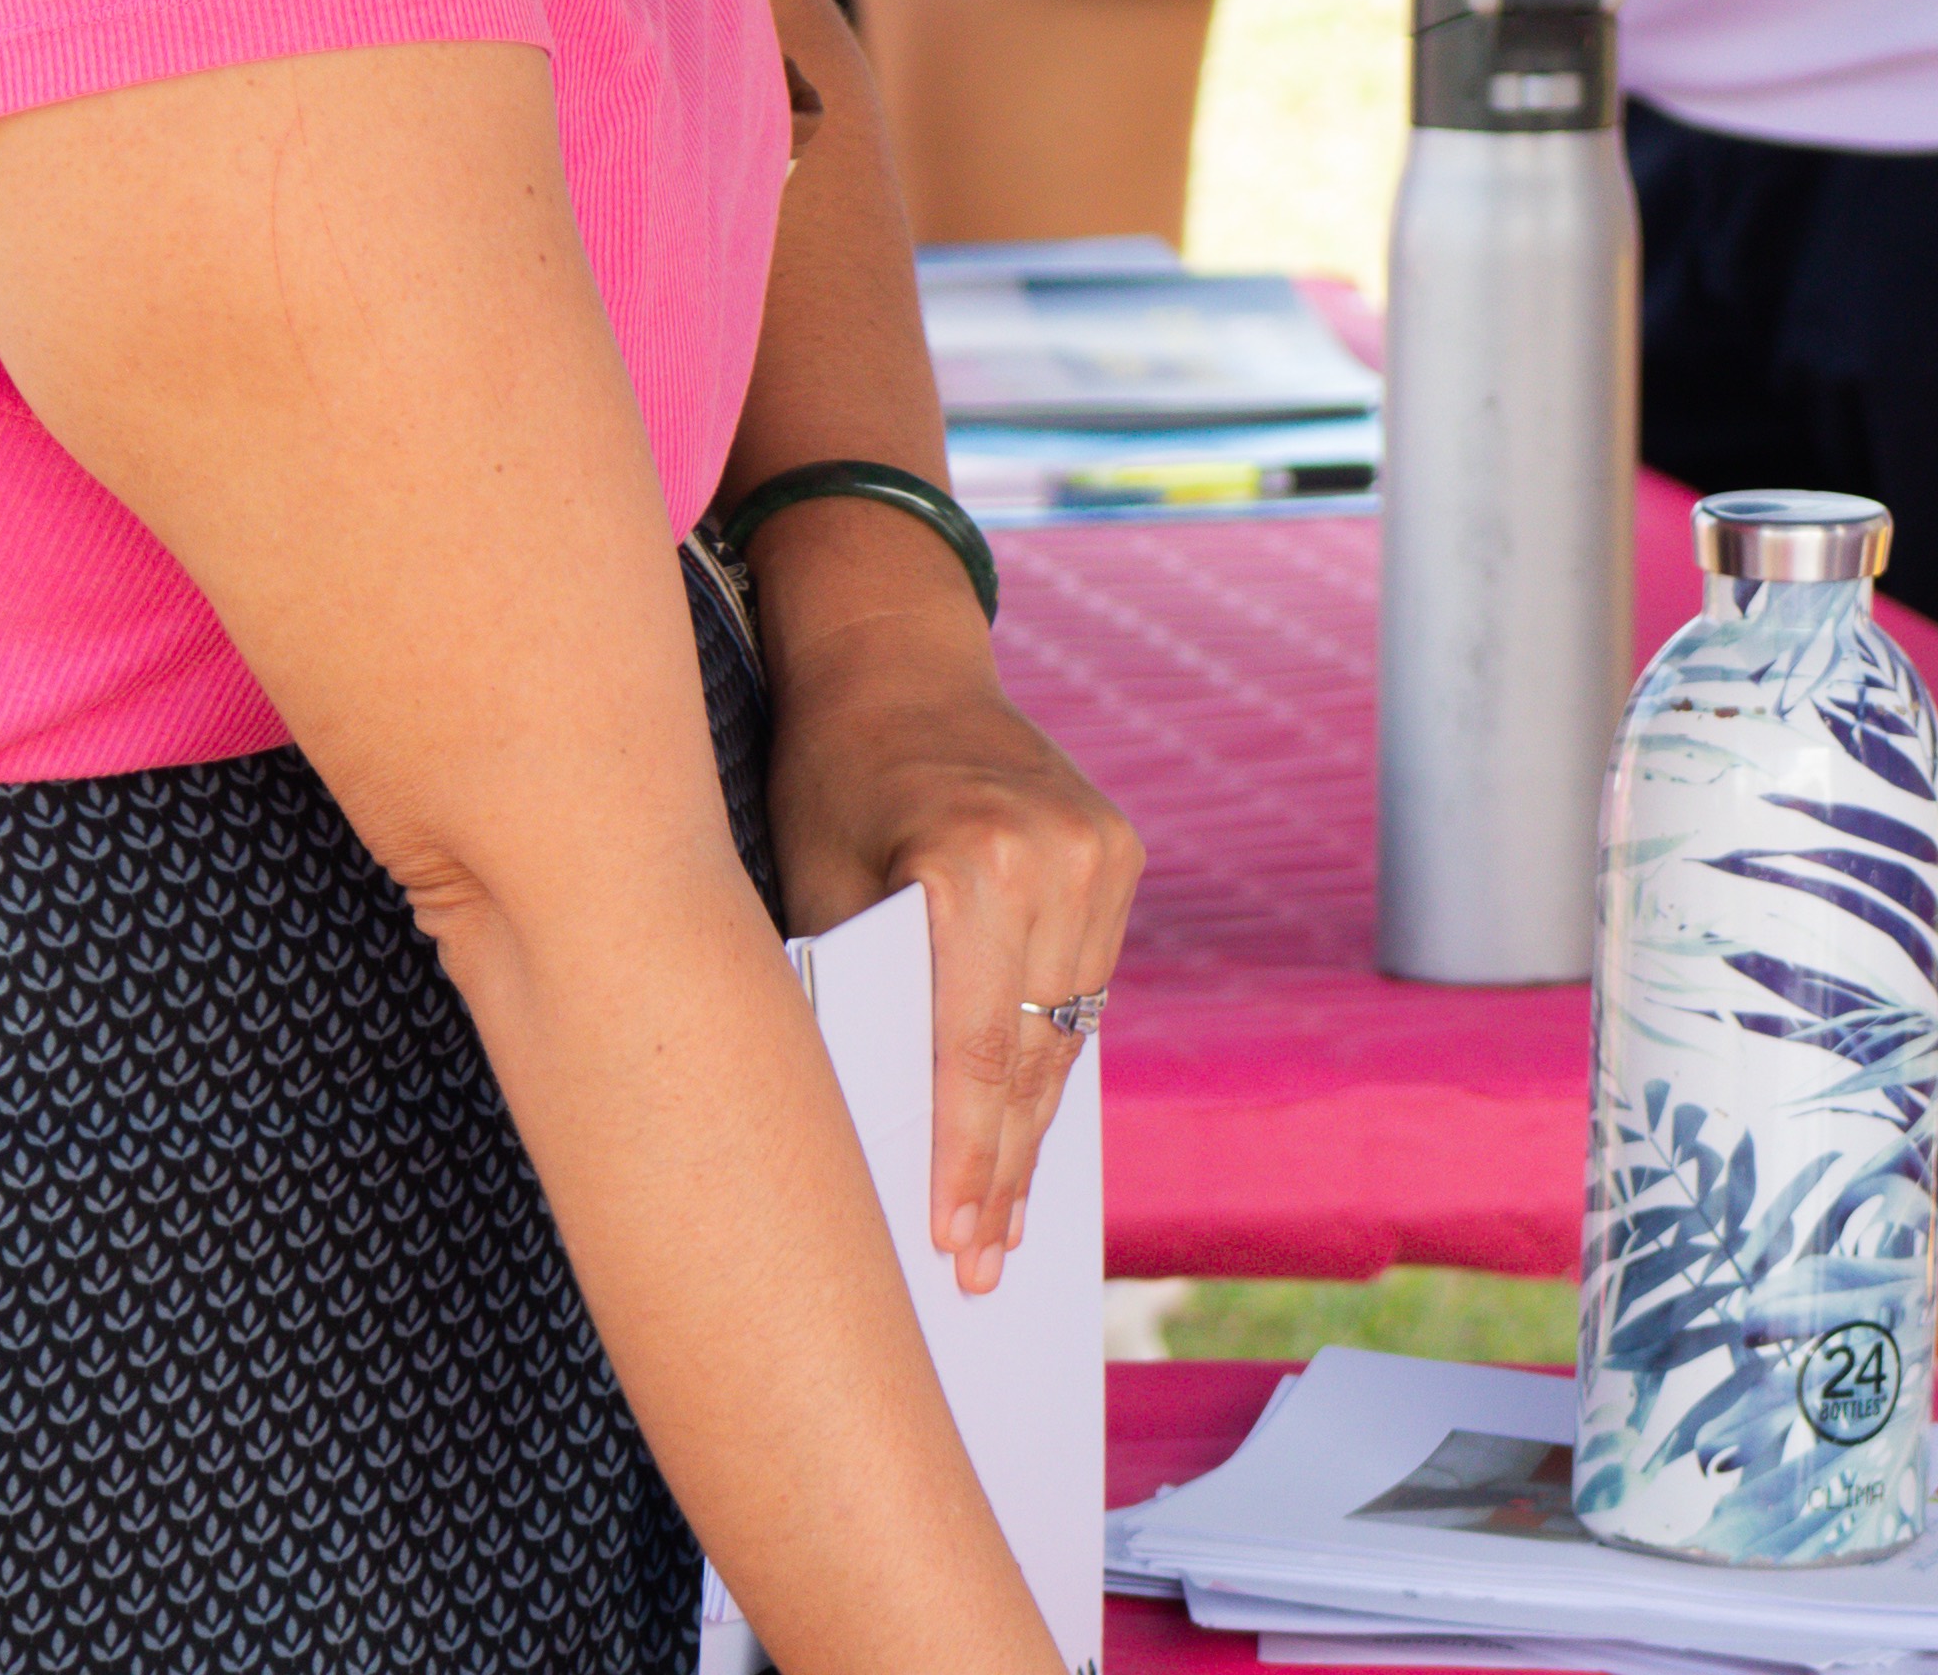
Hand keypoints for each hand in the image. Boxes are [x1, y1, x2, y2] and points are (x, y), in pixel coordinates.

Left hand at [763, 634, 1143, 1296]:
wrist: (895, 664)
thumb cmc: (826, 781)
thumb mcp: (817, 891)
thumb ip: (859, 999)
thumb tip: (874, 1141)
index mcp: (975, 861)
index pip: (974, 1051)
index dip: (963, 1162)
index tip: (950, 1250)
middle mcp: (1059, 856)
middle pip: (1034, 1055)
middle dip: (1002, 1171)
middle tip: (977, 1273)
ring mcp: (1103, 851)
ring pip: (1070, 1030)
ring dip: (1035, 1130)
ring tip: (1004, 1229)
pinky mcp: (1120, 853)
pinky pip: (1085, 986)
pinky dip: (1053, 1060)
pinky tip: (1030, 1131)